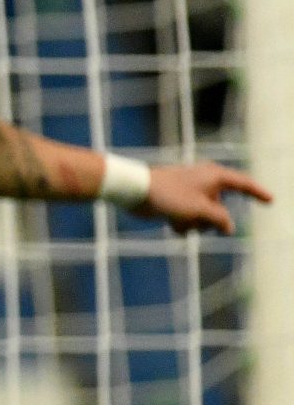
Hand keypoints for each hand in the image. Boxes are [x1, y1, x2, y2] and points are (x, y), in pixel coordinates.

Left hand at [138, 162, 271, 234]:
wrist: (135, 191)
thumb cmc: (168, 195)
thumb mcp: (200, 209)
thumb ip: (219, 219)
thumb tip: (229, 228)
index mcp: (214, 176)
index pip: (243, 184)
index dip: (257, 193)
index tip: (271, 200)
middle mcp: (205, 183)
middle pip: (221, 210)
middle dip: (209, 221)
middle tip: (192, 217)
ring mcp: (192, 194)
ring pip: (205, 218)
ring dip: (194, 224)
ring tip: (178, 219)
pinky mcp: (179, 203)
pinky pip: (190, 220)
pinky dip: (183, 224)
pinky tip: (170, 223)